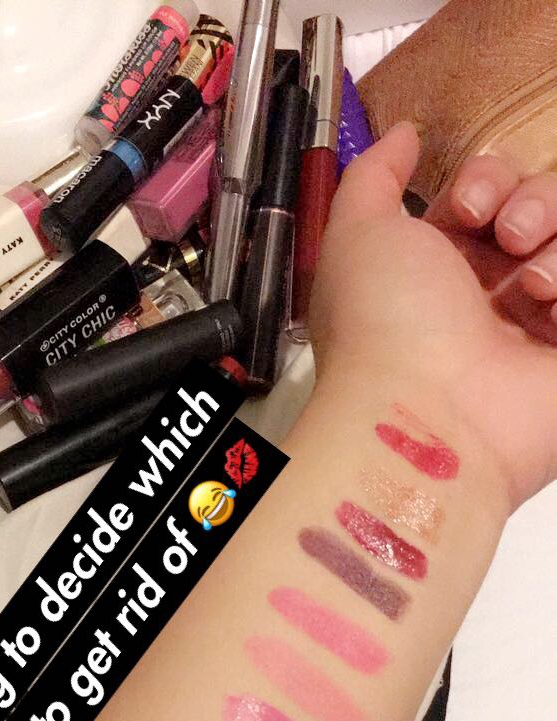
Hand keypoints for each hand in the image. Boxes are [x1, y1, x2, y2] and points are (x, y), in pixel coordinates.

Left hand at [310, 123, 556, 509]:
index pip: (490, 194)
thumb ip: (375, 176)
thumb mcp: (356, 234)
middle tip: (508, 238)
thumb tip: (406, 133)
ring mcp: (537, 325)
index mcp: (438, 266)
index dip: (486, 181)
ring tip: (533, 287)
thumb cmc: (385, 322)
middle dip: (531, 201)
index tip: (466, 207)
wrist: (427, 416)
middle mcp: (490, 294)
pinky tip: (554, 314)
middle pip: (542, 205)